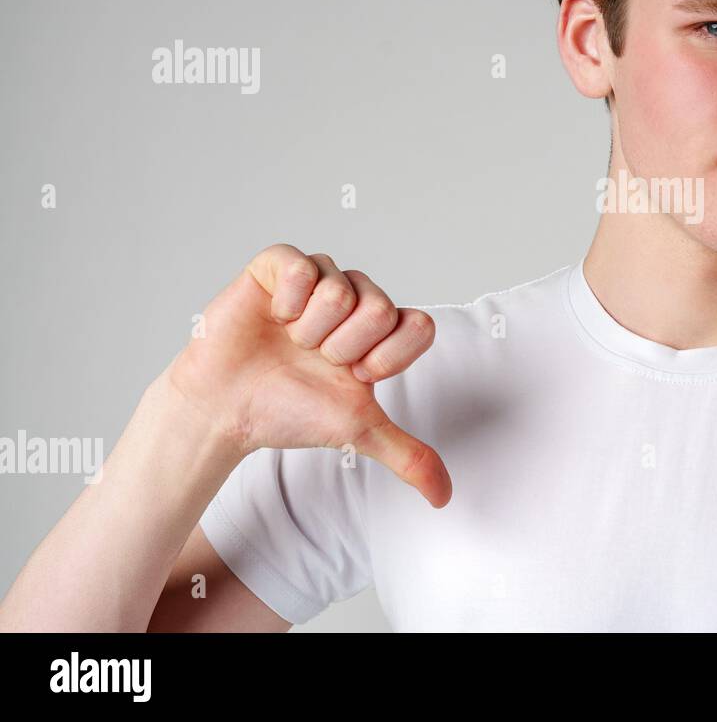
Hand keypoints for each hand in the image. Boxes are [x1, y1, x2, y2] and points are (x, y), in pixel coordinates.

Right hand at [167, 243, 450, 507]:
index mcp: (383, 330)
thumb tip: (443, 498)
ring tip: (291, 342)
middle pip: (381, 309)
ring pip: (341, 291)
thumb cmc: (289, 412)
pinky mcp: (279, 264)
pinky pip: (302, 267)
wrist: (226, 408)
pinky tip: (273, 317)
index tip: (355, 376)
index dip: (386, 358)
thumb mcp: (358, 432)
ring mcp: (319, 278)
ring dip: (311, 330)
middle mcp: (356, 299)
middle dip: (344, 348)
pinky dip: (287, 302)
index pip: (419, 326)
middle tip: (316, 359)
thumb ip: (408, 456)